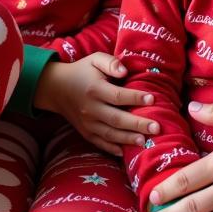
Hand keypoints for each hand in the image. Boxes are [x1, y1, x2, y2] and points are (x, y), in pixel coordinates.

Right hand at [34, 53, 158, 154]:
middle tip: (157, 128)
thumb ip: (110, 62)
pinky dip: (112, 149)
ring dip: (128, 139)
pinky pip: (100, 143)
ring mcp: (87, 123)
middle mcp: (90, 108)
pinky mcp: (85, 132)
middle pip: (116, 119)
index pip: (118, 96)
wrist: (56, 88)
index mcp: (94, 89)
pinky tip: (125, 152)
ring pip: (110, 134)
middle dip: (137, 124)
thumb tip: (125, 71)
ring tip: (145, 141)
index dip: (135, 98)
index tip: (152, 99)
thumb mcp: (94, 59)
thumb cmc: (82, 71)